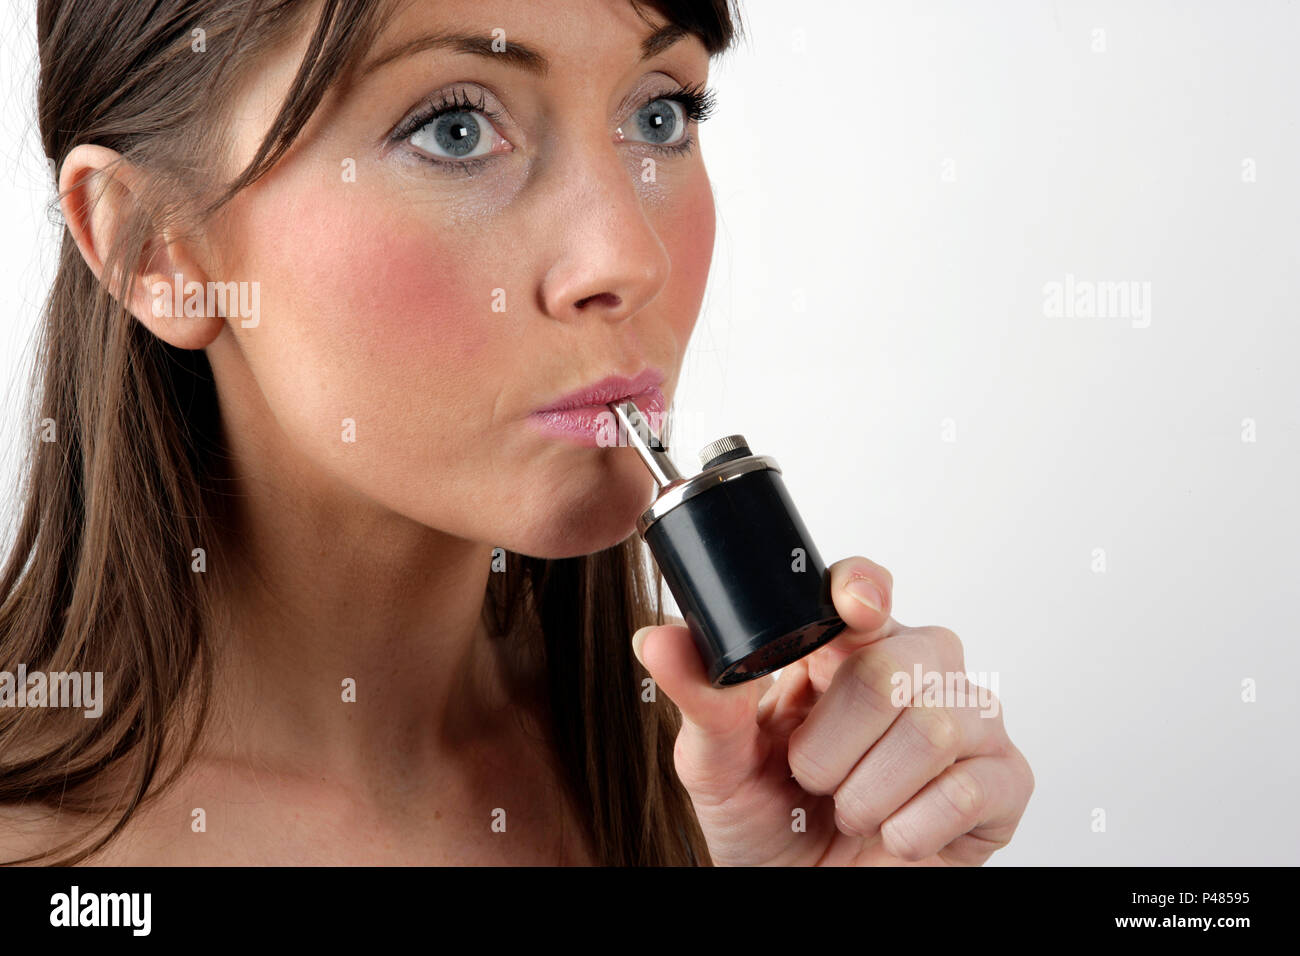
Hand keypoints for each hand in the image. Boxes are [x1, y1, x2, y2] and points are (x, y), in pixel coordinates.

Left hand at [633, 556, 1033, 865]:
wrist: (804, 899)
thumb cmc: (770, 820)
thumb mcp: (717, 761)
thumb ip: (702, 697)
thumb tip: (655, 638)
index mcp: (844, 647)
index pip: (865, 588)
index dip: (863, 588)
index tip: (852, 607)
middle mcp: (914, 667)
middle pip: (892, 665)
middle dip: (833, 743)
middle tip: (811, 778)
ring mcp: (969, 720)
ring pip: (933, 726)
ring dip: (867, 790)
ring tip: (850, 809)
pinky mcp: (1005, 781)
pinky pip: (970, 788)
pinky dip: (912, 826)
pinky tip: (894, 836)